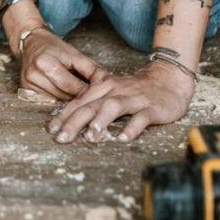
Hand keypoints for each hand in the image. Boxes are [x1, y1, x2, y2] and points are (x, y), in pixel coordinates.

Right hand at [18, 28, 106, 100]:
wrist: (31, 43)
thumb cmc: (53, 47)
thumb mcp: (74, 53)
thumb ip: (90, 69)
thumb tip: (107, 84)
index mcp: (44, 62)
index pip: (70, 85)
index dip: (86, 91)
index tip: (99, 95)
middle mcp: (33, 75)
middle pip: (63, 96)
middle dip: (79, 98)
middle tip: (92, 99)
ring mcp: (28, 85)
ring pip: (56, 102)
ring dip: (69, 101)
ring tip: (79, 97)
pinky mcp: (26, 91)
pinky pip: (48, 102)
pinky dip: (58, 100)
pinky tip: (65, 96)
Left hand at [47, 58, 194, 143]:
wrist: (168, 80)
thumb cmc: (136, 90)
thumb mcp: (111, 92)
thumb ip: (94, 103)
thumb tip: (70, 120)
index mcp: (102, 86)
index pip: (79, 102)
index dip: (63, 116)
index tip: (50, 131)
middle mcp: (115, 90)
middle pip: (90, 105)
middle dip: (74, 122)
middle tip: (61, 138)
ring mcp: (133, 99)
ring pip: (113, 107)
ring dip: (100, 121)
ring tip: (90, 137)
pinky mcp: (151, 108)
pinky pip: (140, 118)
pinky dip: (132, 128)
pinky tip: (124, 138)